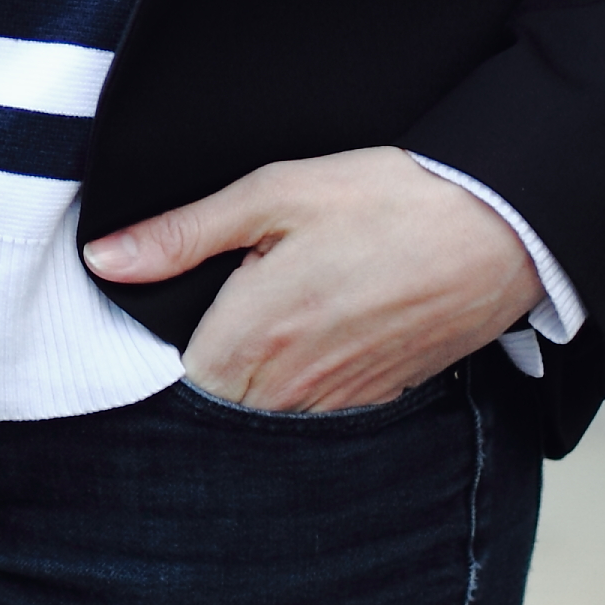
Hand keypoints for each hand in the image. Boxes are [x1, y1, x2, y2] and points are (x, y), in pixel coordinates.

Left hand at [82, 147, 539, 413]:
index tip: (172, 308)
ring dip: (257, 376)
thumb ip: (183, 234)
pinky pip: (317, 410)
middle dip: (209, 363)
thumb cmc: (386, 201)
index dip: (164, 346)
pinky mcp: (379, 399)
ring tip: (275, 314)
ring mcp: (340, 400)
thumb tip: (105, 258)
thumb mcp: (273, 194)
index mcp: (255, 335)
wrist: (498, 228)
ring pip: (266, 411)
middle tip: (222, 303)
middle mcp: (293, 386)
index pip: (174, 380)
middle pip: (217, 402)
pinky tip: (319, 331)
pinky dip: (305, 381)